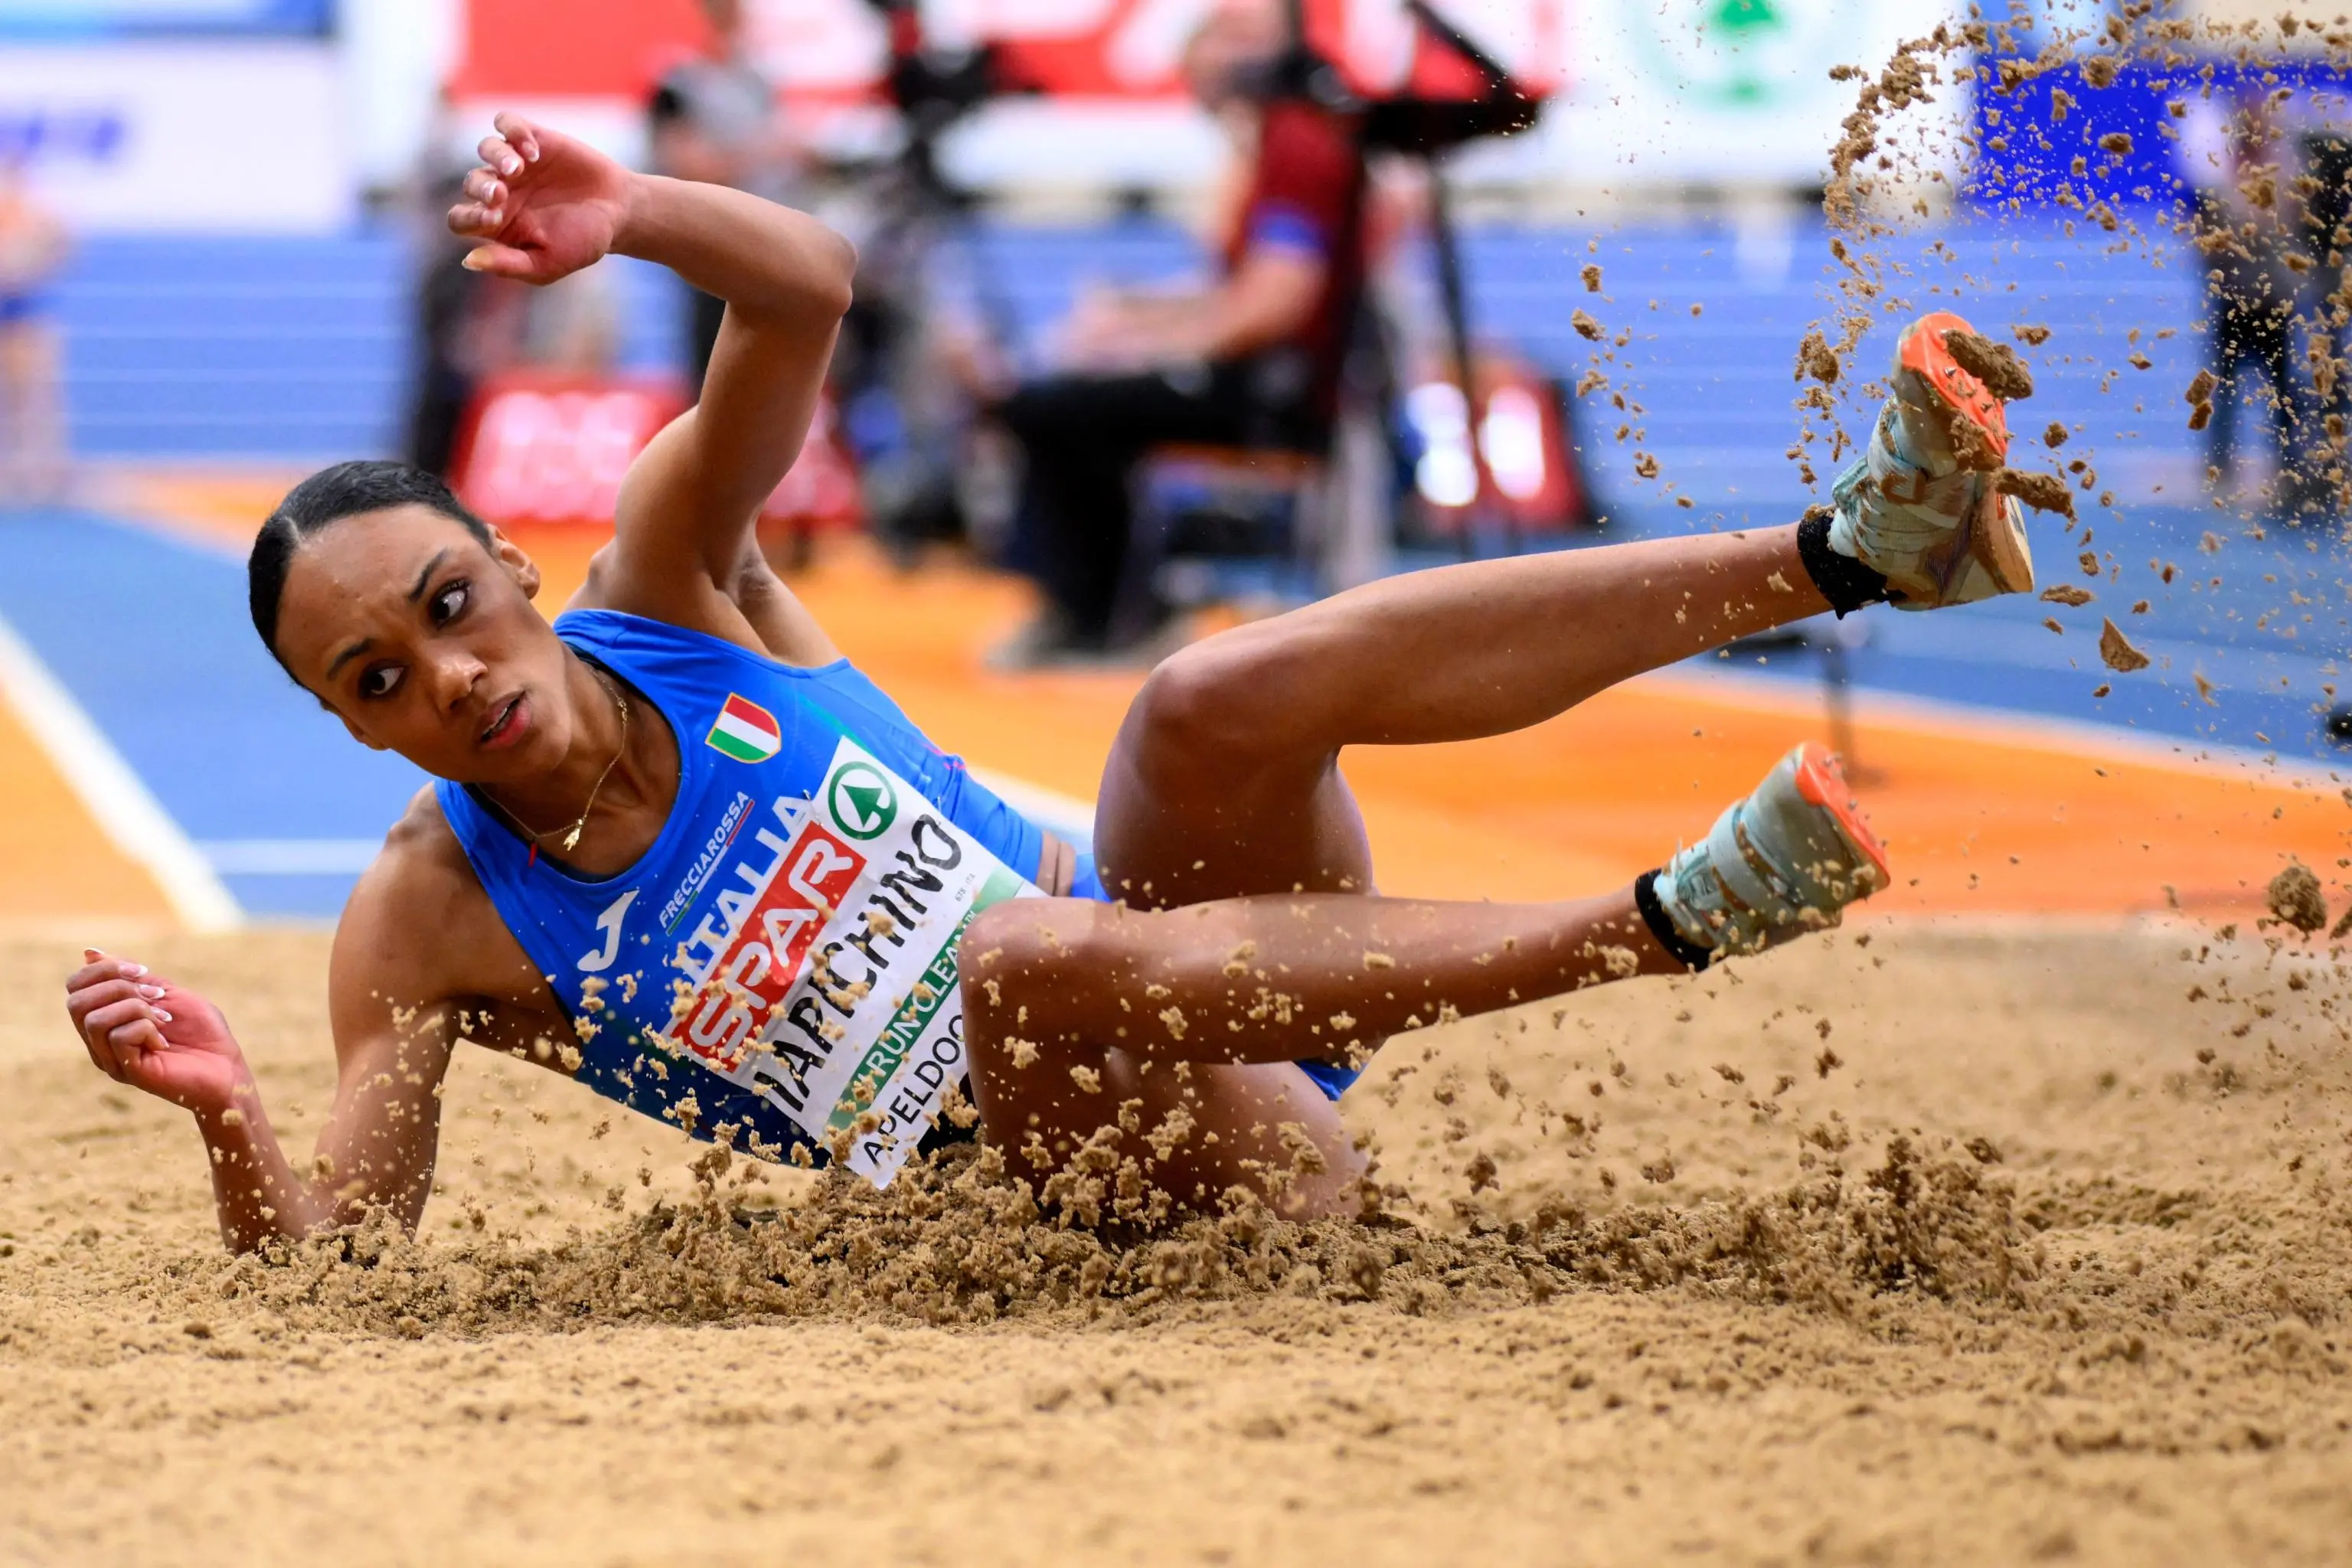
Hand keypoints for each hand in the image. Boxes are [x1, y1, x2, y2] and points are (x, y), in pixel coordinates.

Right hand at [66, 950, 249, 1114]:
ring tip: (163, 1019)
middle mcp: (99, 1042)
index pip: (75, 987)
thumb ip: (130, 976)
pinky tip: (164, 1040)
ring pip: (95, 1020)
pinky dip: (146, 1028)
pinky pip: (118, 1037)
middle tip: (156, 995)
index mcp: (106, 1020)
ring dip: (136, 1008)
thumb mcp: (167, 992)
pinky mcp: (127, 1071)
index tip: (142, 970)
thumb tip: (89, 953)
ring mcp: (110, 1059)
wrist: (227, 1067)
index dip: (103, 969)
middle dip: (118, 987)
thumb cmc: (201, 1031)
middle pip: (77, 1002)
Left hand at [449, 112, 634, 285]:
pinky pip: (507, 123)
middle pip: (471, 182)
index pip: (461, 219)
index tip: (495, 218)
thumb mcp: (548, 264)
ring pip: (486, 148)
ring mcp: (515, 162)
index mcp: (497, 223)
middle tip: (501, 194)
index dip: (469, 217)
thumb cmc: (583, 243)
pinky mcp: (533, 138)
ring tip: (519, 168)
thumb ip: (509, 265)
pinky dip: (514, 131)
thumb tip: (468, 261)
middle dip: (481, 187)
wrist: (618, 213)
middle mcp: (500, 190)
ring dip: (497, 157)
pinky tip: (534, 151)